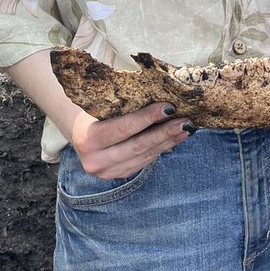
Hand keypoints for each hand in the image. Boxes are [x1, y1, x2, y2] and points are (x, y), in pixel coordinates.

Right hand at [71, 103, 193, 179]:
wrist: (81, 132)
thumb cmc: (94, 111)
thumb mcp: (101, 105)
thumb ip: (123, 104)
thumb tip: (159, 95)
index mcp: (87, 139)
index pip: (123, 128)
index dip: (148, 118)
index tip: (169, 107)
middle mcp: (95, 161)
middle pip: (138, 146)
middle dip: (165, 132)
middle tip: (186, 121)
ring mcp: (108, 172)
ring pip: (145, 155)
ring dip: (169, 141)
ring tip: (187, 128)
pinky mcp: (120, 175)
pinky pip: (146, 161)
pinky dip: (163, 148)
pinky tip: (176, 138)